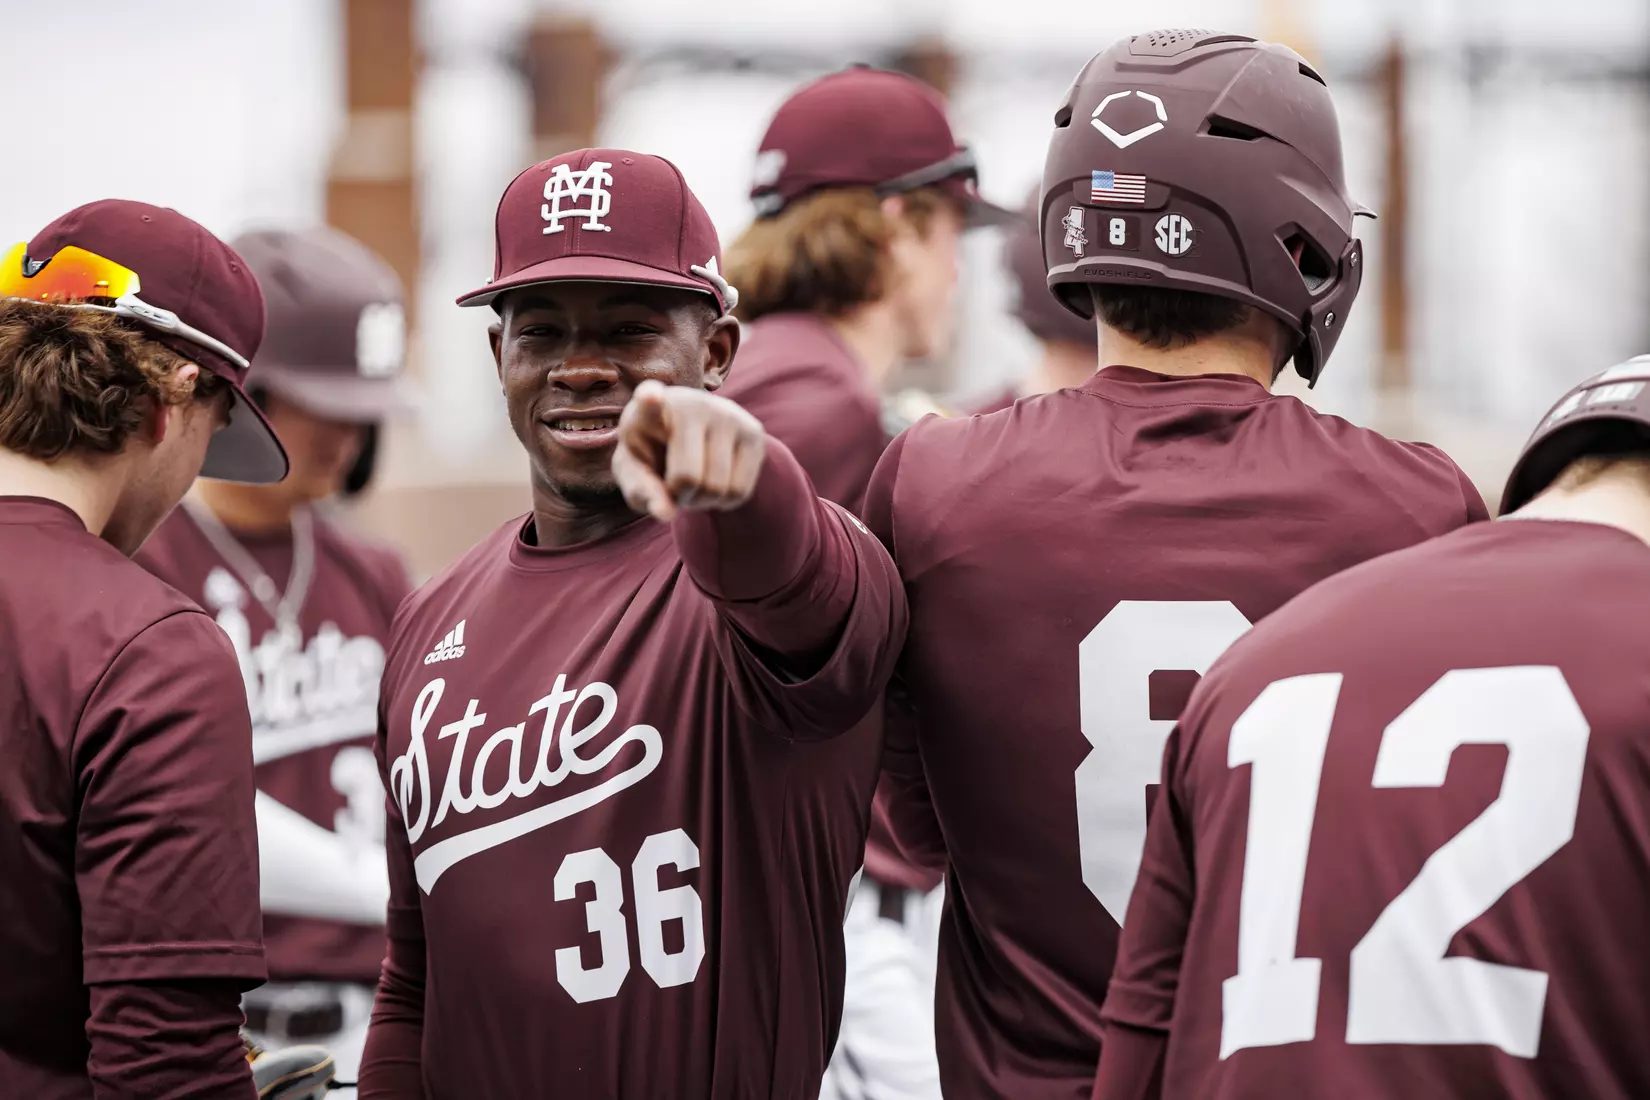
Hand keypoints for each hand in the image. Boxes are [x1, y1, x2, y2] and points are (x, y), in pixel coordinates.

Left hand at [612, 380, 766, 521]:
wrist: (692, 438)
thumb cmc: (653, 457)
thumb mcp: (635, 473)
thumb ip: (642, 491)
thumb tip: (665, 513)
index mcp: (647, 409)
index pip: (649, 403)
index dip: (649, 399)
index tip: (648, 396)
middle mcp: (692, 404)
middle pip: (688, 478)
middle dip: (680, 496)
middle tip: (674, 484)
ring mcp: (727, 414)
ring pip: (717, 488)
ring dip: (703, 501)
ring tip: (694, 482)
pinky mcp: (753, 431)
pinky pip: (740, 491)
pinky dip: (724, 501)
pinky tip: (715, 483)